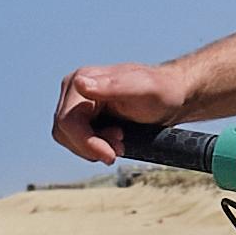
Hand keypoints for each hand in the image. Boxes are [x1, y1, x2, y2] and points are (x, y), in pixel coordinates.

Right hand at [56, 62, 194, 167]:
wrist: (171, 97)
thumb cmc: (160, 91)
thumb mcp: (141, 88)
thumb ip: (111, 86)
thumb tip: (79, 83)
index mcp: (81, 79)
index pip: (67, 121)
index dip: (86, 143)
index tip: (111, 155)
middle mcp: (74, 91)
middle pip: (64, 133)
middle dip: (92, 146)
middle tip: (120, 146)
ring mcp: (77, 105)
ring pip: (68, 140)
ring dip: (94, 148)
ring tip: (120, 142)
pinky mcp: (84, 118)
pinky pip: (77, 142)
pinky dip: (95, 148)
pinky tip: (116, 142)